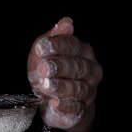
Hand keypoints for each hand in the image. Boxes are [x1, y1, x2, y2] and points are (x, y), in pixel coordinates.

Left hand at [27, 17, 102, 131]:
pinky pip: (76, 108)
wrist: (56, 102)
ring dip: (61, 86)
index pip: (72, 46)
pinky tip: (55, 103)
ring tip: (46, 85)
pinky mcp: (82, 109)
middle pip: (77, 66)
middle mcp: (90, 70)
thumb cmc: (50, 73)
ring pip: (77, 87)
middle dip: (59, 66)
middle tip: (43, 68)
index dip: (57, 46)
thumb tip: (66, 22)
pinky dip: (65, 106)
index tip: (41, 47)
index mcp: (82, 51)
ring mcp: (88, 90)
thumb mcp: (45, 55)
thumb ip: (53, 39)